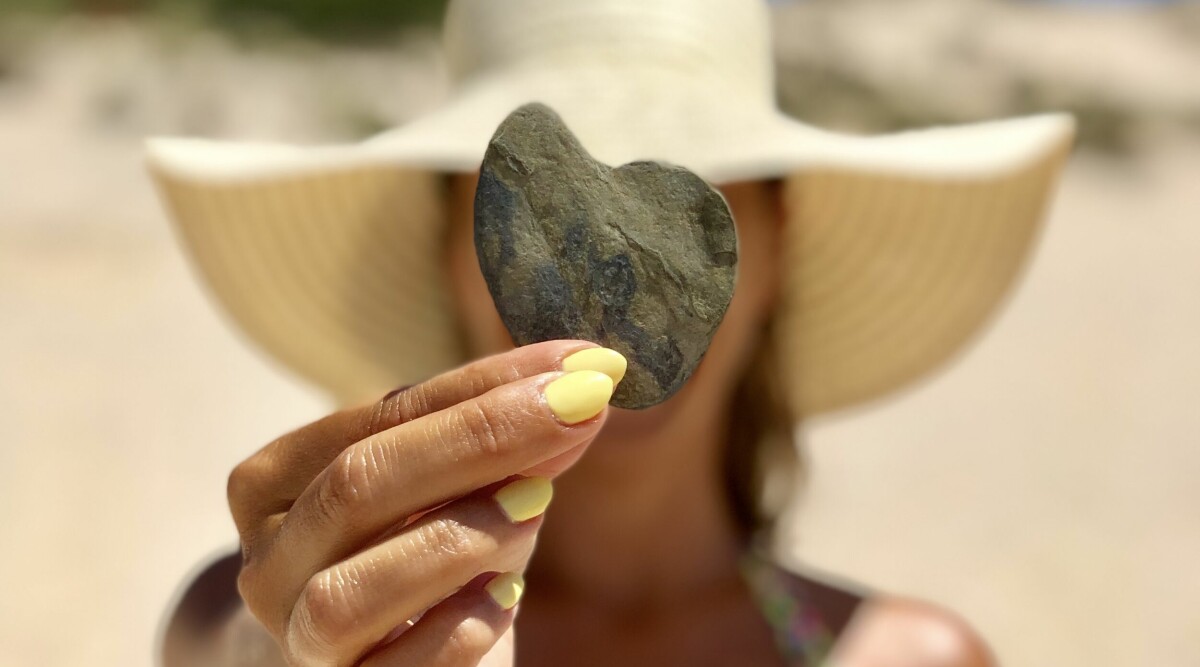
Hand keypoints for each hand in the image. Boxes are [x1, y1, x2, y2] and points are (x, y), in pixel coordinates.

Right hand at [227, 341, 624, 665]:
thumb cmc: (419, 565)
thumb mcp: (456, 494)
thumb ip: (504, 448)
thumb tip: (582, 385)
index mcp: (277, 483)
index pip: (388, 415)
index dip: (489, 385)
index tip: (584, 364)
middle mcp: (267, 562)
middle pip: (358, 484)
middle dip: (479, 439)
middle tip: (578, 412)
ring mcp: (293, 641)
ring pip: (346, 592)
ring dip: (456, 540)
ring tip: (534, 509)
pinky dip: (455, 630)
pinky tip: (506, 598)